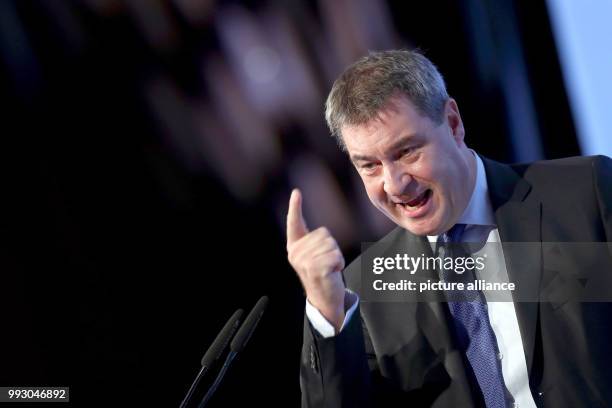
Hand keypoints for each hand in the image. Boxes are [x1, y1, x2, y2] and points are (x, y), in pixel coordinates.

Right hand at [286, 189, 345, 331]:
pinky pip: (335, 255)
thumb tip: (322, 233)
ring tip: (328, 268)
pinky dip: (339, 263)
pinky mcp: (316, 269)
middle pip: (324, 234)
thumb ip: (313, 242)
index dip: (295, 207)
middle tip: (326, 263)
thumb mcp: (313, 256)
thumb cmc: (321, 274)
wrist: (324, 299)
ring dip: (336, 256)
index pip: (294, 223)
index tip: (296, 192)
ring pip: (331, 244)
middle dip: (331, 247)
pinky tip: (332, 273)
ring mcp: (305, 262)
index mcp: (294, 247)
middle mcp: (296, 253)